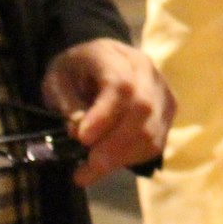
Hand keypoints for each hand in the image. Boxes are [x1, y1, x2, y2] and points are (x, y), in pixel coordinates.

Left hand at [42, 38, 174, 186]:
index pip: (121, 84)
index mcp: (113, 54)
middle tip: (86, 166)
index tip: (82, 139)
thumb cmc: (73, 74)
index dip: (104, 115)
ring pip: (152, 130)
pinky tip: (109, 162)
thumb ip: (66, 104)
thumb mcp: (56, 82)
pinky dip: (131, 158)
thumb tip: (79, 131)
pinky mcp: (167, 112)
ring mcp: (161, 91)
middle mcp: (145, 69)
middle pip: (143, 108)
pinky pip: (156, 143)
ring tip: (91, 169)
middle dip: (114, 144)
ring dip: (121, 157)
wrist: (94, 65)